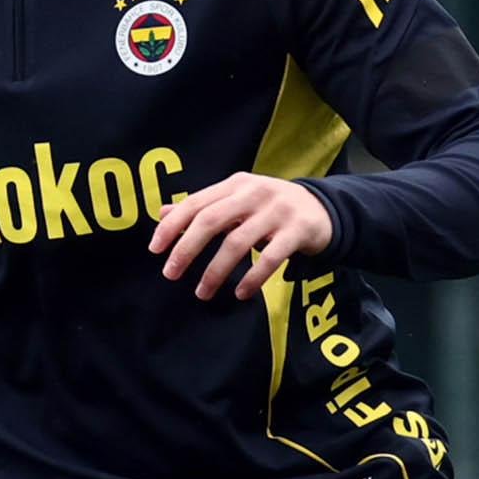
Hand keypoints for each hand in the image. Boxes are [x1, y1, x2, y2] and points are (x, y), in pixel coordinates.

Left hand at [148, 172, 333, 301]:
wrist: (323, 208)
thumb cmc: (270, 207)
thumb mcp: (237, 200)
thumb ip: (203, 207)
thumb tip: (162, 214)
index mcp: (235, 184)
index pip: (196, 203)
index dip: (173, 226)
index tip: (155, 249)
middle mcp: (254, 193)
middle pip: (211, 220)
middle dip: (187, 249)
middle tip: (171, 274)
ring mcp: (277, 211)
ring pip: (237, 243)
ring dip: (215, 271)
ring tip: (203, 292)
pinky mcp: (297, 231)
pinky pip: (270, 258)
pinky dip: (252, 278)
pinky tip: (241, 293)